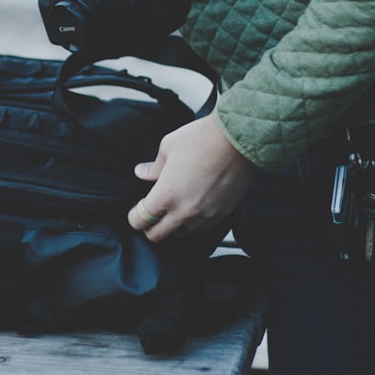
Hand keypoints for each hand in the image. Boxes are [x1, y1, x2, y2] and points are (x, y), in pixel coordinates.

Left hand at [128, 115, 255, 242]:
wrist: (240, 139)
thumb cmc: (203, 139)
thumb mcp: (168, 147)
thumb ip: (153, 167)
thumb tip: (142, 173)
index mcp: (165, 195)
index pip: (139, 221)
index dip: (134, 216)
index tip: (136, 209)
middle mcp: (184, 212)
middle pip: (157, 236)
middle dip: (150, 227)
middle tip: (152, 213)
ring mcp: (205, 216)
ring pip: (180, 235)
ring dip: (173, 226)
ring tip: (175, 209)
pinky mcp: (222, 215)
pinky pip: (202, 229)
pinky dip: (194, 223)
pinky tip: (194, 208)